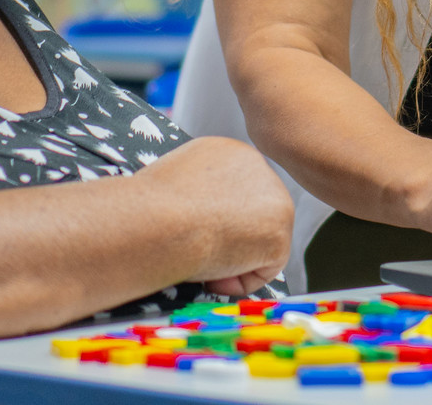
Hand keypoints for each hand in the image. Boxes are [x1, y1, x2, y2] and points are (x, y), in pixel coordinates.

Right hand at [133, 136, 292, 293]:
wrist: (158, 222)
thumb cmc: (151, 208)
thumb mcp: (173, 184)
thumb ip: (198, 193)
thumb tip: (201, 216)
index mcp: (229, 152)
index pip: (233, 191)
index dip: (212, 219)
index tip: (189, 232)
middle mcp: (257, 167)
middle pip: (253, 213)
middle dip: (229, 238)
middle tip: (196, 250)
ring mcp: (275, 198)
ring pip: (260, 241)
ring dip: (232, 259)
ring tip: (201, 258)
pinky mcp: (280, 233)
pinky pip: (265, 268)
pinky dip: (238, 279)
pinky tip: (213, 271)